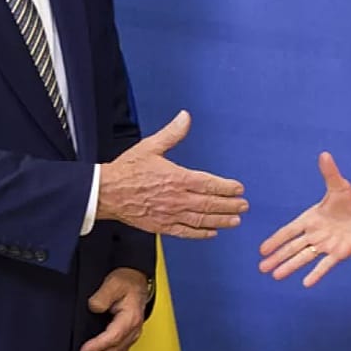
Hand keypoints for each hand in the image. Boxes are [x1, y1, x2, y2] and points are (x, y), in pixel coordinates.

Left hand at [76, 268, 149, 350]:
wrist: (136, 282)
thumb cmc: (126, 283)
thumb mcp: (114, 283)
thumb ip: (103, 295)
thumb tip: (94, 307)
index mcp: (130, 318)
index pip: (114, 336)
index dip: (98, 346)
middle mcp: (132, 331)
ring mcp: (130, 338)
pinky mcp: (125, 341)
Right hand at [98, 111, 247, 238]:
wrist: (106, 192)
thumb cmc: (127, 169)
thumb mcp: (150, 147)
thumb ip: (172, 134)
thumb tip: (185, 117)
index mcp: (177, 178)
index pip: (209, 184)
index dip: (226, 188)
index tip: (239, 189)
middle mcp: (177, 199)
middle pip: (209, 204)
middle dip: (229, 205)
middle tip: (244, 206)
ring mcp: (170, 214)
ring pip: (201, 220)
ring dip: (221, 220)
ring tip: (235, 221)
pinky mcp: (161, 226)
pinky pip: (185, 232)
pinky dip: (200, 233)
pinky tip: (211, 232)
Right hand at [258, 152, 350, 287]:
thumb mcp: (339, 186)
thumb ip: (330, 173)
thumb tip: (324, 154)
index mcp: (311, 218)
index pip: (289, 231)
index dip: (276, 239)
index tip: (262, 249)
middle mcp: (314, 234)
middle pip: (292, 248)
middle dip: (277, 257)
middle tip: (261, 268)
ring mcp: (325, 245)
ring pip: (303, 258)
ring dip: (290, 266)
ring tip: (275, 276)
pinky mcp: (338, 254)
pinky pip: (325, 265)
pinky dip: (316, 274)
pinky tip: (306, 283)